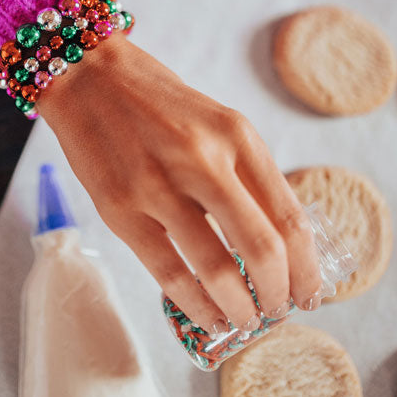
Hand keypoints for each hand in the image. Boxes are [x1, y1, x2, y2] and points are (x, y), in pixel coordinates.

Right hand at [39, 35, 321, 334]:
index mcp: (236, 135)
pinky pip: (167, 272)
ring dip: (239, 308)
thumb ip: (245, 174)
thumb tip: (273, 243)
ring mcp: (157, 186)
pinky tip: (206, 316)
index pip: (290, 216)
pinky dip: (194, 304)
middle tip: (279, 311)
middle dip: (279, 293)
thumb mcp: (216, 122)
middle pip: (263, 248)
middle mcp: (203, 159)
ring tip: (244, 320)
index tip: (308, 291)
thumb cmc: (156, 101)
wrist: (87, 76)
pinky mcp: (119, 210)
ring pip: (216, 269)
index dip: (307, 267)